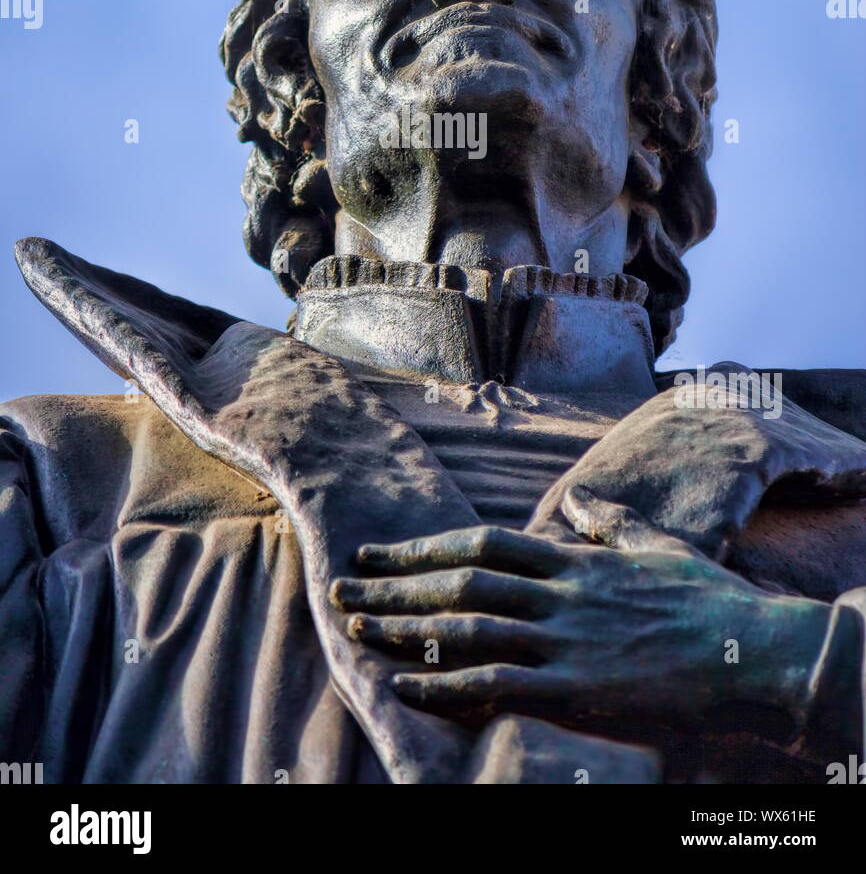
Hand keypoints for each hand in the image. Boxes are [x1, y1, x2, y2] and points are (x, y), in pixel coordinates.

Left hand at [330, 488, 832, 735]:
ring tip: (356, 629)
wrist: (751, 654)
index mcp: (575, 558)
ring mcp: (563, 640)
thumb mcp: (657, 546)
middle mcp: (558, 592)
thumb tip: (577, 500)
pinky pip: (494, 685)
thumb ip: (609, 522)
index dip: (425, 546)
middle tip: (343, 587)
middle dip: (396, 585)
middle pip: (459, 579)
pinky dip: (444, 686)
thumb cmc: (708, 601)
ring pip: (466, 626)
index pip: (482, 542)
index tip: (383, 551)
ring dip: (405, 629)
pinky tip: (405, 686)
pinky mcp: (573, 688)